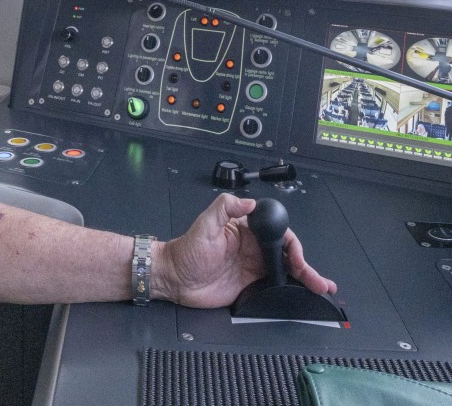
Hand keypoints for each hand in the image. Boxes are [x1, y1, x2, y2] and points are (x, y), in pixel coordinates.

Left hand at [153, 193, 336, 308]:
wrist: (174, 279)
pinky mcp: (251, 285)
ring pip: (286, 271)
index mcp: (246, 231)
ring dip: (305, 277)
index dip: (292, 245)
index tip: (296, 256)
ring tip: (321, 286)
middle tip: (316, 278)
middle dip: (305, 265)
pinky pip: (276, 287)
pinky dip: (293, 289)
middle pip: (287, 254)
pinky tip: (305, 293)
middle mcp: (253, 248)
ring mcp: (253, 267)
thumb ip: (225, 207)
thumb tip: (249, 202)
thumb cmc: (186, 251)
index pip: (278, 233)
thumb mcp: (204, 225)